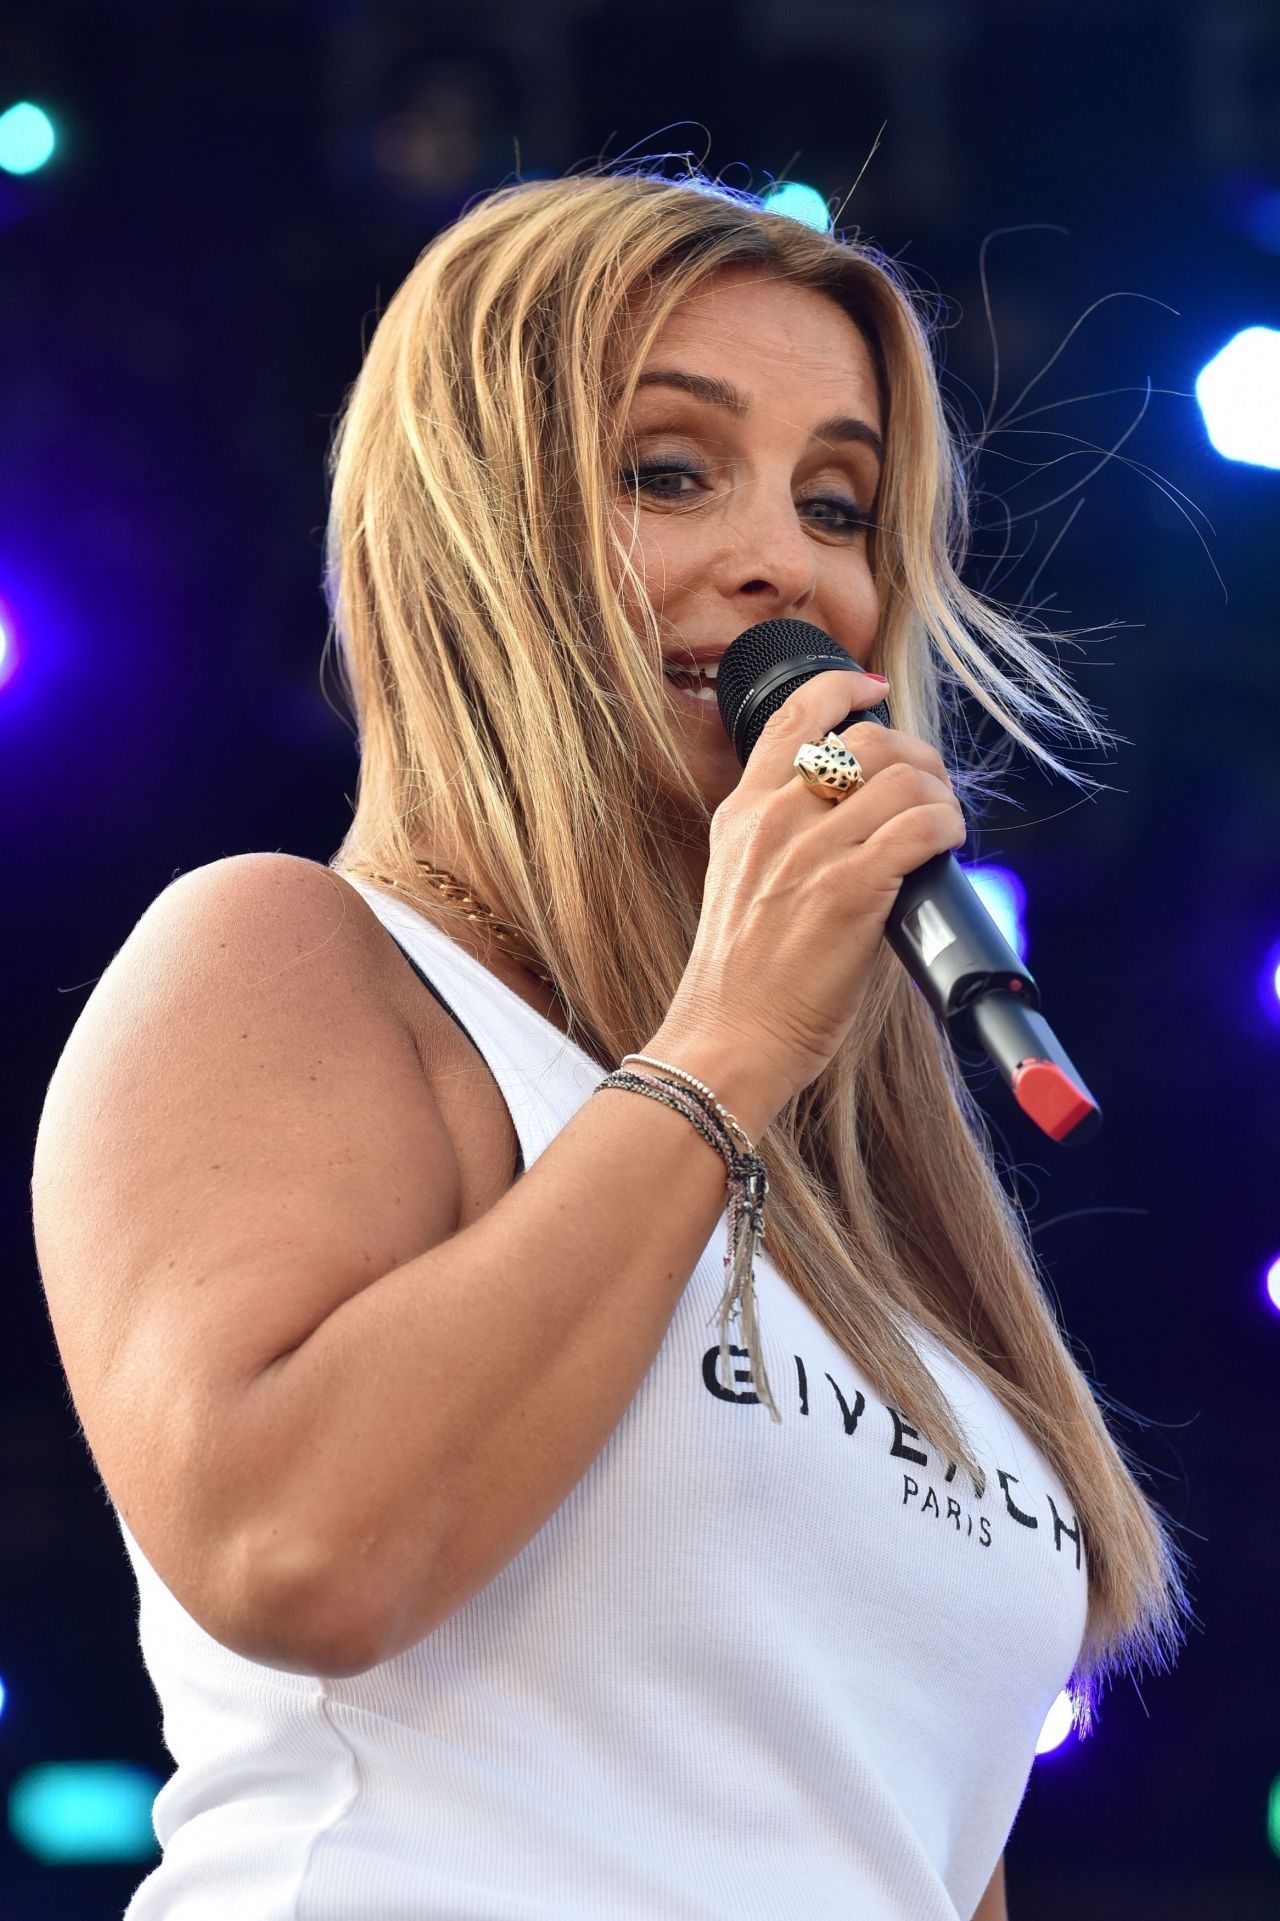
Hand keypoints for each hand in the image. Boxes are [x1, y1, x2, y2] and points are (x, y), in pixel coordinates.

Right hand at [664, 667, 966, 1122]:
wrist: (728, 1038)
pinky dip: (948, 827)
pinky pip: (922, 826)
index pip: (793, 716)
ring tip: (945, 824)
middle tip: (931, 791)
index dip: (842, 687)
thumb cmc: (743, 980)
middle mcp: (774, 820)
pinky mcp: (850, 890)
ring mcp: (811, 852)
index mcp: (743, 813)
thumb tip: (859, 817)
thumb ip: (785, 840)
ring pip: (902, 778)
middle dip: (914, 757)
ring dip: (940, 795)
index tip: (872, 688)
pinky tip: (948, 846)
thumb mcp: (741, 883)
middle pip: (866, 741)